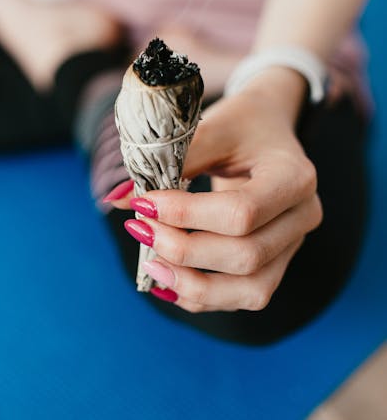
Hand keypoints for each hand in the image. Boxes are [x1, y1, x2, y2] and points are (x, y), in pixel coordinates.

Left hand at [107, 68, 322, 312]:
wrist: (268, 126)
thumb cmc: (239, 123)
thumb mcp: (211, 128)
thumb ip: (169, 162)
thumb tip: (116, 199)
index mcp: (294, 176)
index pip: (241, 212)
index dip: (186, 215)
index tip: (143, 205)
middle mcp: (303, 215)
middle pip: (246, 255)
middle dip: (184, 251)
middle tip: (139, 228)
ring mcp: (294, 243)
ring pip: (251, 289)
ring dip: (194, 285)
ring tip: (150, 266)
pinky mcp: (278, 261)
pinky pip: (245, 295)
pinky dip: (203, 296)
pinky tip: (167, 282)